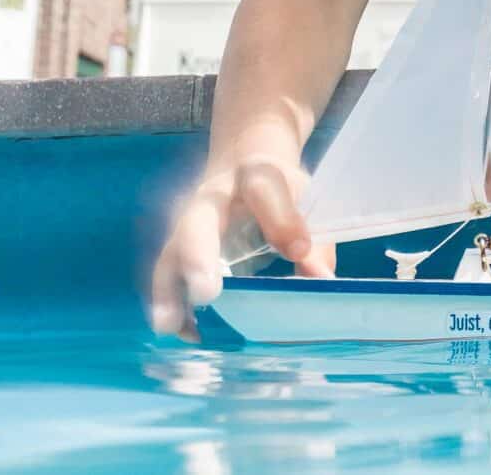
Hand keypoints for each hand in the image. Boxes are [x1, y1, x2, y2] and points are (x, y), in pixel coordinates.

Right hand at [147, 155, 334, 341]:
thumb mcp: (303, 200)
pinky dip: (170, 302)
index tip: (298, 251)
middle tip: (206, 294)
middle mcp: (213, 198)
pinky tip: (184, 330)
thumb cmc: (278, 184)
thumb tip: (323, 282)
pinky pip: (167, 273)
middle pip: (198, 223)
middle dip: (198, 257)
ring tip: (172, 326)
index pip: (265, 189)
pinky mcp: (178, 245)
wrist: (241, 159)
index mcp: (255, 175)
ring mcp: (189, 222)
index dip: (281, 222)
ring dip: (169, 291)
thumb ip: (314, 239)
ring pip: (171, 253)